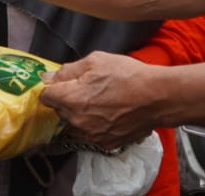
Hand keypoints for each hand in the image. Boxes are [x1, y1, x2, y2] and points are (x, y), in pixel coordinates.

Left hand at [39, 53, 160, 150]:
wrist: (158, 97)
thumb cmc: (128, 76)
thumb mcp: (95, 61)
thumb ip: (68, 70)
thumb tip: (49, 78)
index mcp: (71, 99)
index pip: (46, 96)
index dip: (54, 87)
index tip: (63, 83)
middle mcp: (77, 121)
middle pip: (60, 110)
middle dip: (68, 99)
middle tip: (88, 88)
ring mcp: (91, 135)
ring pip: (75, 123)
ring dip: (82, 113)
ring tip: (103, 100)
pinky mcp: (105, 143)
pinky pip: (91, 133)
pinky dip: (96, 124)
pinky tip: (111, 113)